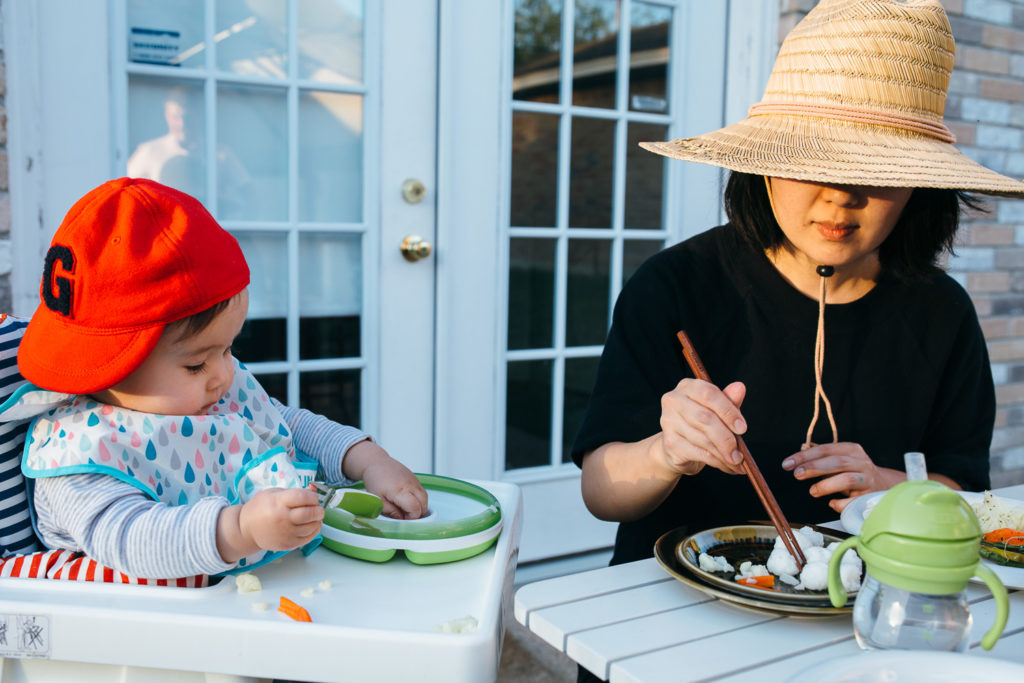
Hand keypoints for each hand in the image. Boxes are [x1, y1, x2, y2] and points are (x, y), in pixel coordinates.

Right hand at [239, 487, 322, 550]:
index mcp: (278, 502)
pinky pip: (307, 538)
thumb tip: (314, 490)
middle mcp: (282, 518)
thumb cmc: (261, 507)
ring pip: (311, 527)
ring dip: (317, 521)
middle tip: (319, 508)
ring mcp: (285, 533)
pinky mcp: (287, 544)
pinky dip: (313, 531)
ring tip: (316, 517)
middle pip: (309, 514)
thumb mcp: (274, 493)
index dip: (313, 496)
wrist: (246, 528)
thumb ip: (295, 492)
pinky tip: (312, 526)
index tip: (314, 497)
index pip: (302, 497)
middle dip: (318, 510)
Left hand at [343, 441, 427, 519]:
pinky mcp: (415, 479)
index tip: (403, 519)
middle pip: (424, 504)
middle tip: (406, 516)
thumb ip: (391, 512)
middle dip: (417, 514)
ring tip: (407, 509)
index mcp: (401, 491)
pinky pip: (422, 491)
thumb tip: (401, 519)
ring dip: (419, 506)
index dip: (411, 518)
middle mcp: (411, 485)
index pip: (415, 509)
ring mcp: (415, 481)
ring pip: (425, 498)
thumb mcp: (378, 500)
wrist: (377, 463)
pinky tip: (407, 500)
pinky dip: (418, 499)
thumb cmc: (376, 480)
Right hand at [653, 379, 748, 477]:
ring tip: (737, 462)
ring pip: (703, 439)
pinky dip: (717, 462)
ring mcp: (668, 422)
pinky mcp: (670, 443)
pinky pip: (698, 453)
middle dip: (726, 437)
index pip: (709, 394)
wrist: (677, 448)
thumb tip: (740, 387)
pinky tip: (727, 466)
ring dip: (724, 454)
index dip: (728, 411)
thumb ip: (728, 400)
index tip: (742, 428)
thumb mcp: (716, 410)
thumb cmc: (700, 424)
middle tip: (740, 453)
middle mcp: (674, 401)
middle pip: (704, 418)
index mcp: (687, 387)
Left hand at [781, 442, 900, 511]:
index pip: (825, 449)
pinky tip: (831, 503)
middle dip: (814, 468)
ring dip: (826, 485)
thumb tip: (795, 464)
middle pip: (836, 462)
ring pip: (847, 479)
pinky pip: (853, 501)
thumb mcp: (841, 461)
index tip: (788, 463)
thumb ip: (822, 460)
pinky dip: (839, 503)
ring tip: (813, 491)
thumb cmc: (854, 472)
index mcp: (852, 450)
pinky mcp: (871, 497)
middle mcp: (862, 462)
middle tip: (797, 474)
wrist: (885, 486)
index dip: (805, 456)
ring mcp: (868, 479)